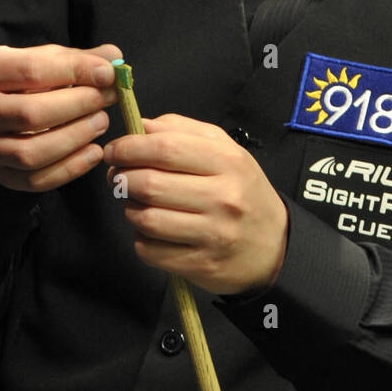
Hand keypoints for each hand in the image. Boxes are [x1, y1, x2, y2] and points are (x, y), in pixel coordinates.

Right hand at [0, 43, 121, 192]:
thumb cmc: (26, 81)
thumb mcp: (45, 59)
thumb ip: (79, 58)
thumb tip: (114, 58)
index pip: (34, 71)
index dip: (76, 71)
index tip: (108, 73)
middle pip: (32, 114)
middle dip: (79, 106)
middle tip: (109, 98)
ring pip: (32, 152)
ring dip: (75, 137)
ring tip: (102, 122)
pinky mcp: (1, 174)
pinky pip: (37, 180)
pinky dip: (71, 168)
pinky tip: (94, 151)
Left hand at [103, 114, 288, 296]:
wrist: (276, 246)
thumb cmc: (243, 191)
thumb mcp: (226, 151)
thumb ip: (183, 131)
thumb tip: (142, 125)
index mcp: (228, 162)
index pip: (165, 148)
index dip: (130, 147)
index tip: (115, 150)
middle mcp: (223, 197)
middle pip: (151, 183)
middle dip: (123, 178)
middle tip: (118, 177)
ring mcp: (213, 234)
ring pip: (147, 219)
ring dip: (130, 209)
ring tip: (136, 203)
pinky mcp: (202, 265)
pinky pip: (151, 251)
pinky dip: (141, 239)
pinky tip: (151, 230)